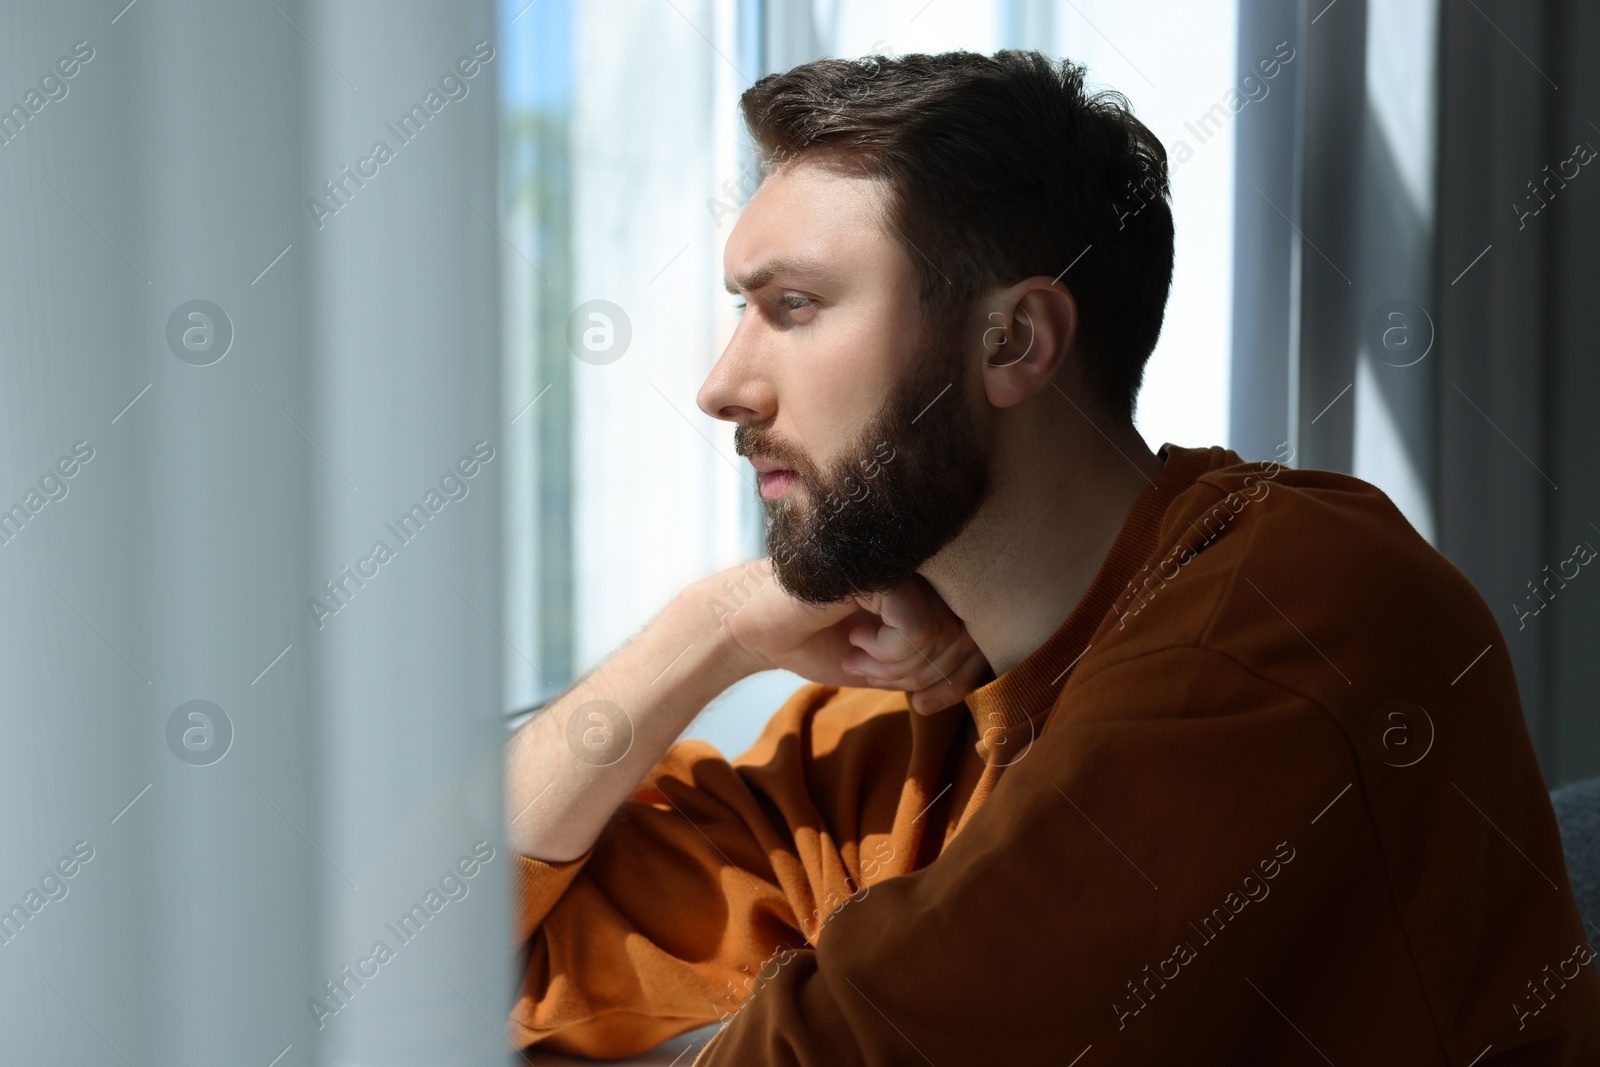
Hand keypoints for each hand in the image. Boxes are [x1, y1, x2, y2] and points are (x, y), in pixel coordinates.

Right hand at [706, 559, 989, 714]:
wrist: (759, 630)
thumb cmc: (821, 642)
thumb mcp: (890, 667)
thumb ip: (934, 668)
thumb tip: (977, 678)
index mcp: (931, 588)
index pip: (978, 636)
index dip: (959, 680)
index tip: (922, 704)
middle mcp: (925, 569)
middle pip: (965, 639)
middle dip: (923, 677)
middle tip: (873, 671)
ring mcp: (905, 562)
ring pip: (944, 633)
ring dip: (899, 664)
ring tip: (861, 653)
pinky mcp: (883, 567)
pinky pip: (917, 624)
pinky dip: (890, 649)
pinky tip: (858, 638)